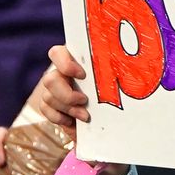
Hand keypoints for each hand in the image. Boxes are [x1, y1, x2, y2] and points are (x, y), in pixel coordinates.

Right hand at [37, 45, 127, 174]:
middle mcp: (59, 74)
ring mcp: (51, 90)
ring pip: (48, 97)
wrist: (100, 118)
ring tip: (85, 116)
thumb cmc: (108, 95)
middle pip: (50, 80)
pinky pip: (45, 110)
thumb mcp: (110, 84)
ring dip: (68, 109)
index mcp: (72, 62)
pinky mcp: (48, 106)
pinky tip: (72, 121)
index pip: (58, 53)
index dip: (66, 64)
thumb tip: (129, 77)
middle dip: (67, 95)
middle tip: (84, 101)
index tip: (82, 75)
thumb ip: (109, 77)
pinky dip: (59, 118)